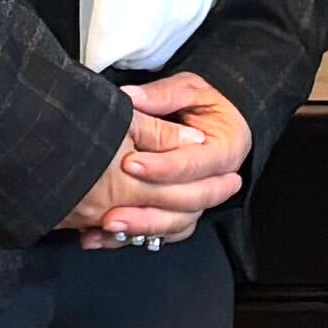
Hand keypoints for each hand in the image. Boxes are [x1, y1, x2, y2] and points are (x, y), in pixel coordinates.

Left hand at [60, 74, 248, 244]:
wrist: (208, 121)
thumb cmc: (200, 103)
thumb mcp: (189, 88)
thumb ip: (164, 94)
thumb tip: (131, 98)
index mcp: (227, 148)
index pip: (195, 164)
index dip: (163, 167)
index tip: (128, 163)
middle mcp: (219, 181)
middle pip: (188, 204)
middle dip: (148, 210)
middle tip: (112, 210)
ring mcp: (200, 201)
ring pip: (175, 225)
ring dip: (139, 229)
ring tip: (105, 227)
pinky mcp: (181, 214)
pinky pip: (161, 235)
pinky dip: (130, 238)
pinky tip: (100, 237)